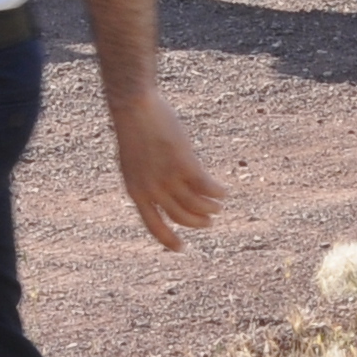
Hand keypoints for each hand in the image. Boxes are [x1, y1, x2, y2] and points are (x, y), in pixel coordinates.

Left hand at [108, 91, 225, 251]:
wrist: (134, 108)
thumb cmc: (133, 132)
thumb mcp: (133, 163)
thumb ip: (146, 182)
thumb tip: (164, 196)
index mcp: (136, 192)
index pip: (154, 226)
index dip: (168, 240)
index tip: (181, 248)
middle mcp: (153, 190)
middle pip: (181, 217)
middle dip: (197, 222)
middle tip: (208, 222)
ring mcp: (169, 178)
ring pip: (197, 205)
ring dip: (210, 208)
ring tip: (218, 207)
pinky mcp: (185, 164)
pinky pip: (207, 187)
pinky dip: (218, 192)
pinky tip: (224, 191)